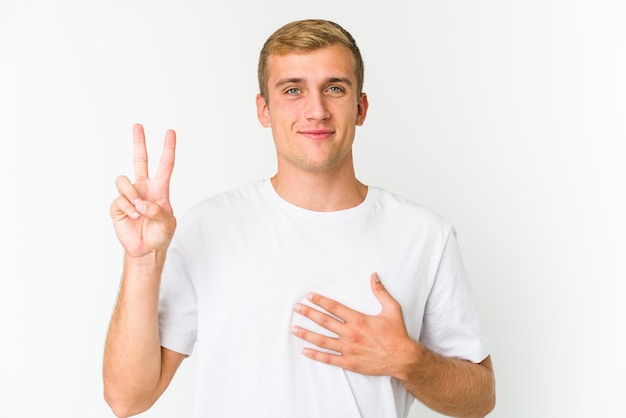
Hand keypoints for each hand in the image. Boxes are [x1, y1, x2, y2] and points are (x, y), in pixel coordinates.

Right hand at [110, 124, 176, 258]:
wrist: (146, 250)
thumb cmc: (160, 235)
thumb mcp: (168, 223)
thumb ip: (159, 211)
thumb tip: (142, 203)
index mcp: (160, 189)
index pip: (165, 165)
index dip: (168, 149)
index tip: (170, 132)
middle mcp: (144, 188)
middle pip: (140, 160)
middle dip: (139, 142)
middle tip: (138, 126)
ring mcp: (130, 195)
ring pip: (124, 181)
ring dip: (131, 195)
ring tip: (138, 210)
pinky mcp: (118, 206)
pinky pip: (119, 199)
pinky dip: (127, 209)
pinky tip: (133, 217)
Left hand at [291, 273, 418, 376]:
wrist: (403, 358)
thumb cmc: (397, 334)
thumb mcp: (392, 309)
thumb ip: (381, 292)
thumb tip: (374, 276)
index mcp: (358, 319)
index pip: (334, 307)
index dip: (320, 301)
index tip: (309, 296)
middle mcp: (350, 333)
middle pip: (324, 321)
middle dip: (308, 314)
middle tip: (296, 308)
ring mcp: (348, 349)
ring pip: (322, 340)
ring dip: (306, 334)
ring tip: (294, 329)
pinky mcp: (349, 362)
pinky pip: (329, 359)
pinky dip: (315, 355)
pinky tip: (305, 351)